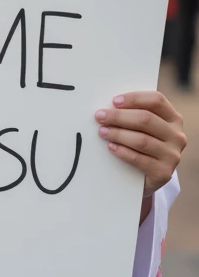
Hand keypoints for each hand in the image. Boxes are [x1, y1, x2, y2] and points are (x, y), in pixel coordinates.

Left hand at [95, 91, 185, 219]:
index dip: (134, 98)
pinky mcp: (163, 172)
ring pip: (141, 140)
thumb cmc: (143, 145)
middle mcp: (176, 135)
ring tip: (102, 131)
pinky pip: (139, 159)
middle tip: (100, 116)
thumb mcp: (145, 128)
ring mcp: (172, 155)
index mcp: (173, 118)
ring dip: (118, 134)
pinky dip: (122, 152)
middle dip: (119, 116)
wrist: (148, 177)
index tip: (114, 101)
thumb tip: (110, 106)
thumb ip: (135, 114)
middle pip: (146, 119)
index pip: (156, 101)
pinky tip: (111, 147)